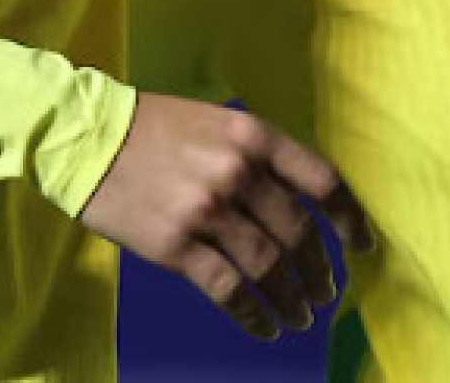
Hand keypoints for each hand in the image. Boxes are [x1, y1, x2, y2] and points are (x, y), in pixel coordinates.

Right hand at [80, 92, 373, 340]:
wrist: (86, 136)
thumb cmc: (156, 127)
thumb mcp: (218, 123)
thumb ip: (260, 154)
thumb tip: (302, 200)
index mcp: (254, 136)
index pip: (323, 181)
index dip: (351, 218)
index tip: (363, 246)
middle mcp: (238, 171)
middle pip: (299, 231)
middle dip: (320, 269)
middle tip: (326, 291)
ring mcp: (207, 210)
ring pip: (269, 266)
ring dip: (292, 298)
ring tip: (302, 316)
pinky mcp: (175, 245)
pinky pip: (228, 290)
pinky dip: (253, 314)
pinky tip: (264, 326)